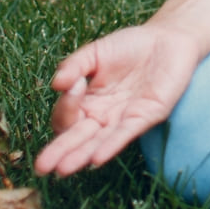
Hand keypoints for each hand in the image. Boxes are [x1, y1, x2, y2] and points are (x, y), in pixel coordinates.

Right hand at [33, 23, 200, 175]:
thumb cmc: (131, 45)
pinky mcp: (146, 116)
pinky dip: (111, 146)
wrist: (169, 38)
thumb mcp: (96, 52)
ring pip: (98, 142)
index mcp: (88, 101)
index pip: (67, 115)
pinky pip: (125, 134)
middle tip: (41, 167)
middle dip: (59, 151)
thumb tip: (55, 84)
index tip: (74, 83)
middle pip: (77, 137)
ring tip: (63, 170)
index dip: (66, 105)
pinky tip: (97, 158)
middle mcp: (103, 115)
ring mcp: (124, 118)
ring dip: (81, 155)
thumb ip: (74, 65)